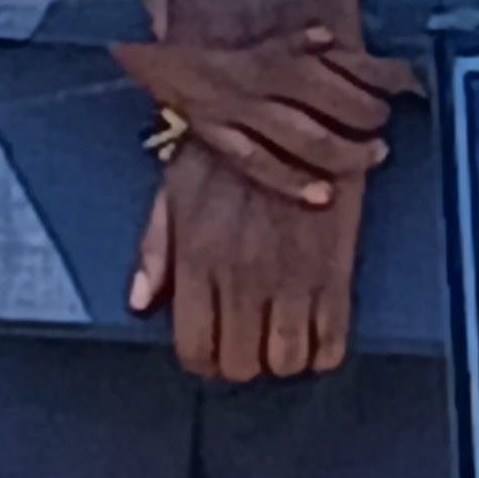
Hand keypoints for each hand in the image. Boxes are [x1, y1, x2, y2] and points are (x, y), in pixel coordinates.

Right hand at [113, 0, 399, 212]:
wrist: (147, 38)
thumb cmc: (208, 31)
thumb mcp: (256, 23)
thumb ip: (296, 34)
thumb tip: (331, 40)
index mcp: (276, 49)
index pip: (341, 65)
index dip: (378, 76)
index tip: (406, 85)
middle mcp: (260, 80)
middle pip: (327, 104)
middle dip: (365, 119)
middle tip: (386, 131)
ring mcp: (236, 111)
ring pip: (299, 138)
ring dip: (341, 153)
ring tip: (371, 159)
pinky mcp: (213, 135)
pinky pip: (256, 163)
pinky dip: (291, 182)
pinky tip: (321, 196)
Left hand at [129, 148, 368, 382]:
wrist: (307, 114)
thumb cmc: (235, 148)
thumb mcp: (178, 187)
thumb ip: (156, 249)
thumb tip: (141, 303)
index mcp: (200, 261)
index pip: (196, 348)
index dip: (204, 360)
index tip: (214, 351)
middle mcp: (244, 280)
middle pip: (242, 364)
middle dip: (244, 360)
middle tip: (249, 341)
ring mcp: (293, 278)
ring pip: (287, 360)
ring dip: (283, 358)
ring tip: (283, 337)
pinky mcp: (337, 270)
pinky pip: (332, 339)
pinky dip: (325, 351)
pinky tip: (317, 334)